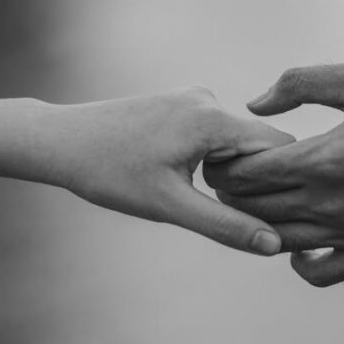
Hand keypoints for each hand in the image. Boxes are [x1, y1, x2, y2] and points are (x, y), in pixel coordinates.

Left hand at [17, 87, 294, 255]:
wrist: (60, 141)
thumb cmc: (109, 173)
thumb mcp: (170, 206)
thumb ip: (226, 225)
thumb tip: (274, 245)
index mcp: (213, 118)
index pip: (280, 147)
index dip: (283, 182)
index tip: (271, 214)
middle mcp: (209, 98)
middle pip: (260, 144)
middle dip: (255, 180)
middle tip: (228, 213)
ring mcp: (193, 97)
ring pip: (237, 141)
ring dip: (231, 171)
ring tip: (193, 195)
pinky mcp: (179, 103)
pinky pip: (215, 133)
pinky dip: (212, 158)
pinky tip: (179, 178)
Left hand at [204, 61, 343, 284]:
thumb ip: (300, 84)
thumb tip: (255, 105)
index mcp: (326, 160)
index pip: (247, 175)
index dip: (224, 164)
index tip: (222, 153)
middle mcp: (335, 205)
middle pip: (254, 209)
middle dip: (232, 192)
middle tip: (229, 176)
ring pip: (278, 241)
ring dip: (257, 223)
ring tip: (256, 201)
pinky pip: (320, 273)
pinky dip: (298, 261)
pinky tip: (299, 238)